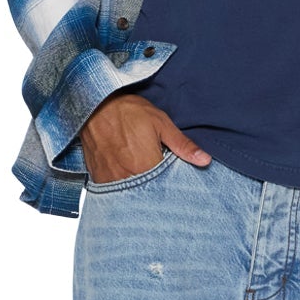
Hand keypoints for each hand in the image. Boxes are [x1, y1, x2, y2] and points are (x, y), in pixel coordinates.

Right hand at [80, 93, 211, 184]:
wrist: (94, 104)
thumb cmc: (128, 111)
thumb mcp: (160, 123)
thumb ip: (183, 145)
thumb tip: (205, 160)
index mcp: (146, 165)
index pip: (165, 188)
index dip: (170, 184)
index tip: (173, 180)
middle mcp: (127, 176)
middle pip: (148, 193)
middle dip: (155, 189)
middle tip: (156, 175)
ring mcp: (110, 179)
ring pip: (130, 194)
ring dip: (138, 189)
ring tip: (142, 175)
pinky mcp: (98, 177)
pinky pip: (113, 190)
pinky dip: (122, 186)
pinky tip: (127, 175)